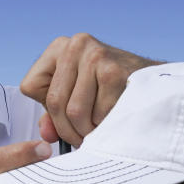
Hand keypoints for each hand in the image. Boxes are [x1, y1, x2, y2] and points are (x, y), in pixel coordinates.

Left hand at [20, 33, 159, 145]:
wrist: (153, 82)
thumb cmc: (110, 90)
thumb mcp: (76, 96)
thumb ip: (54, 115)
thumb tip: (46, 134)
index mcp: (59, 47)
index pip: (31, 87)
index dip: (46, 112)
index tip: (64, 123)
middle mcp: (75, 44)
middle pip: (54, 102)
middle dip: (68, 130)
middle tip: (83, 139)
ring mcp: (94, 55)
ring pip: (75, 112)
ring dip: (88, 131)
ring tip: (98, 130)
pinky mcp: (113, 70)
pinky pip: (98, 113)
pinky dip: (105, 125)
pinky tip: (113, 119)